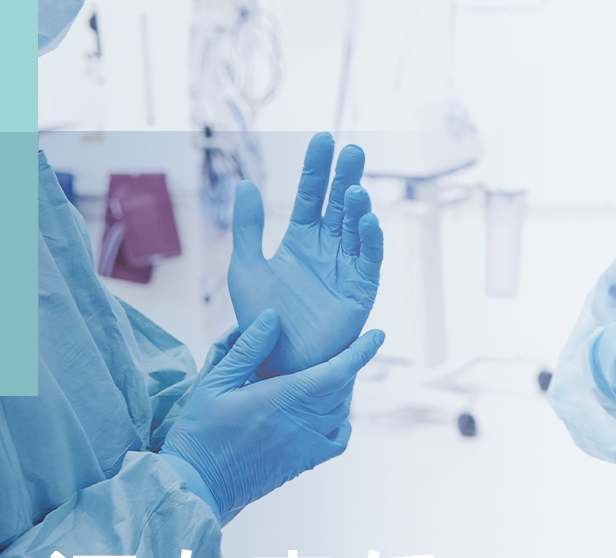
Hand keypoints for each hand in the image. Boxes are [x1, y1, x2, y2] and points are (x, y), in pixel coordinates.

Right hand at [162, 310, 384, 520]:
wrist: (197, 481)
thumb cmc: (200, 430)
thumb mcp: (215, 382)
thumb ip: (247, 350)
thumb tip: (273, 318)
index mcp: (281, 398)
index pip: (334, 371)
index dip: (359, 352)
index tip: (376, 335)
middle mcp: (300, 422)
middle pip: (342, 388)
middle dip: (347, 365)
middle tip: (343, 346)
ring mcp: (304, 445)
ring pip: (341, 412)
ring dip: (342, 390)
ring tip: (332, 373)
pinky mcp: (301, 463)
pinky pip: (336, 441)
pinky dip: (341, 423)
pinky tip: (330, 413)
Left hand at [230, 132, 384, 377]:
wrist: (276, 360)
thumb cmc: (261, 318)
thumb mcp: (246, 268)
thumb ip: (247, 228)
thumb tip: (245, 184)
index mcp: (300, 239)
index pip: (310, 196)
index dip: (316, 169)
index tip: (322, 139)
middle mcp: (326, 249)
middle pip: (339, 205)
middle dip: (346, 177)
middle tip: (353, 150)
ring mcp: (345, 269)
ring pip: (355, 230)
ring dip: (358, 208)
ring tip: (354, 189)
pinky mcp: (359, 292)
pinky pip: (368, 262)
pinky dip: (370, 242)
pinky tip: (367, 222)